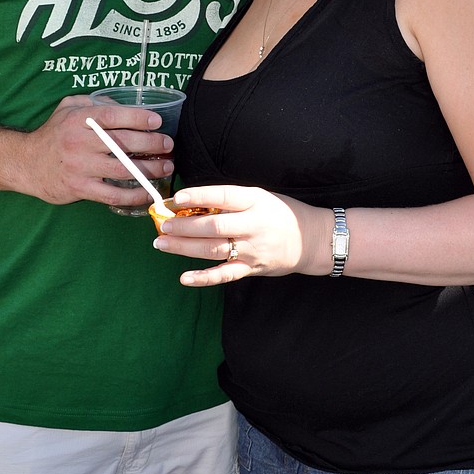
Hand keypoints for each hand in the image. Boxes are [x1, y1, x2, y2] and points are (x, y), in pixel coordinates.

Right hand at [21, 95, 173, 206]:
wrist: (26, 163)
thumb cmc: (54, 133)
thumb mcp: (69, 108)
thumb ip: (96, 103)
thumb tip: (127, 107)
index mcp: (78, 120)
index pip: (112, 116)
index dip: (137, 117)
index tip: (157, 120)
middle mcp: (79, 143)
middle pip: (122, 143)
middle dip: (151, 144)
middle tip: (168, 144)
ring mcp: (80, 167)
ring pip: (123, 170)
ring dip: (149, 169)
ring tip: (166, 167)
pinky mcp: (80, 188)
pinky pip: (113, 194)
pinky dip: (133, 195)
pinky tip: (147, 192)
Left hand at [152, 184, 327, 286]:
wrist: (311, 239)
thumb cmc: (281, 214)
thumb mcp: (261, 197)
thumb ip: (232, 200)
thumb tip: (194, 203)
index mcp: (255, 201)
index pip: (224, 196)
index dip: (199, 196)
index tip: (177, 198)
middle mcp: (253, 225)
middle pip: (214, 226)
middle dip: (185, 226)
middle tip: (163, 224)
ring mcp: (252, 249)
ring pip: (213, 250)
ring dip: (185, 247)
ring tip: (162, 243)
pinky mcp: (251, 268)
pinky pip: (225, 275)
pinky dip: (204, 278)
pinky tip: (184, 278)